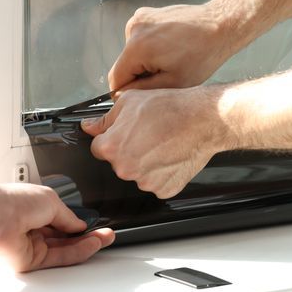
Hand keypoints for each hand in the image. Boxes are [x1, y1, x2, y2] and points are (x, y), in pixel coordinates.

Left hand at [0, 178, 114, 272]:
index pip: (63, 223)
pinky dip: (76, 253)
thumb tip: (79, 225)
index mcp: (34, 212)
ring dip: (86, 245)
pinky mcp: (30, 262)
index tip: (97, 225)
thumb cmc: (11, 202)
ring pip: (64, 250)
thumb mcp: (51, 202)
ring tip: (104, 239)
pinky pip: (58, 259)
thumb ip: (68, 217)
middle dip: (88, 237)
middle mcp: (32, 230)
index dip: (81, 225)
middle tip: (106, 235)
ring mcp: (31, 247)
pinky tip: (90, 245)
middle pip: (66, 238)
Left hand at [81, 87, 224, 198]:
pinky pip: (157, 183)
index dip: (113, 138)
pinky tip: (170, 156)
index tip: (126, 134)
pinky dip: (162, 173)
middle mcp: (125, 169)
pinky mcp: (165, 189)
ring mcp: (146, 182)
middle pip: (119, 164)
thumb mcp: (130, 101)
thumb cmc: (170, 108)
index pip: (99, 149)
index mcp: (112, 148)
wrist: (203, 119)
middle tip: (148, 136)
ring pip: (138, 175)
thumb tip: (88, 127)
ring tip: (162, 144)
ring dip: (146, 164)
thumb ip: (104, 119)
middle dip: (129, 151)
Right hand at [107, 1, 244, 91]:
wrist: (220, 24)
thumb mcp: (173, 83)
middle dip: (139, 75)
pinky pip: (140, 39)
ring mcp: (139, 18)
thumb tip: (121, 95)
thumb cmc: (203, 54)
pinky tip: (172, 48)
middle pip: (124, 64)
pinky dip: (151, 47)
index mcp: (137, 47)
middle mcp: (133, 29)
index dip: (127, 92)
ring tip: (172, 60)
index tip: (144, 96)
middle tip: (166, 77)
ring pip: (132, 52)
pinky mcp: (146, 14)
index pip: (116, 79)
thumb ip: (142, 90)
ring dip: (146, 61)